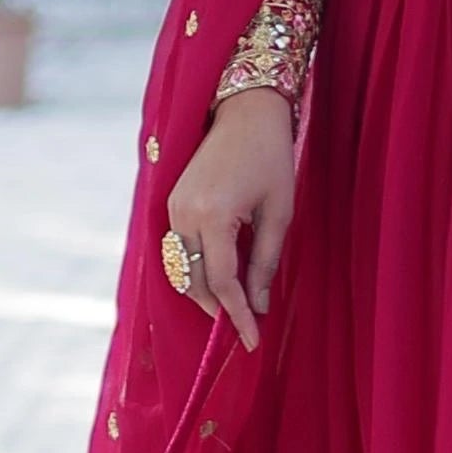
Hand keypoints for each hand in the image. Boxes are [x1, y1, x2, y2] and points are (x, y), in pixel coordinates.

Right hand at [165, 88, 296, 350]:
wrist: (244, 112)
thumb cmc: (270, 158)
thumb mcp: (279, 211)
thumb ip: (266, 261)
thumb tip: (257, 305)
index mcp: (213, 215)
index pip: (221, 282)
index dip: (237, 315)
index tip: (252, 340)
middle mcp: (184, 215)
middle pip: (194, 282)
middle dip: (218, 309)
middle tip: (245, 327)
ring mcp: (172, 208)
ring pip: (182, 270)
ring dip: (205, 292)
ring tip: (235, 306)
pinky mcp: (172, 203)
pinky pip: (179, 251)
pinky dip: (196, 271)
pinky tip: (221, 278)